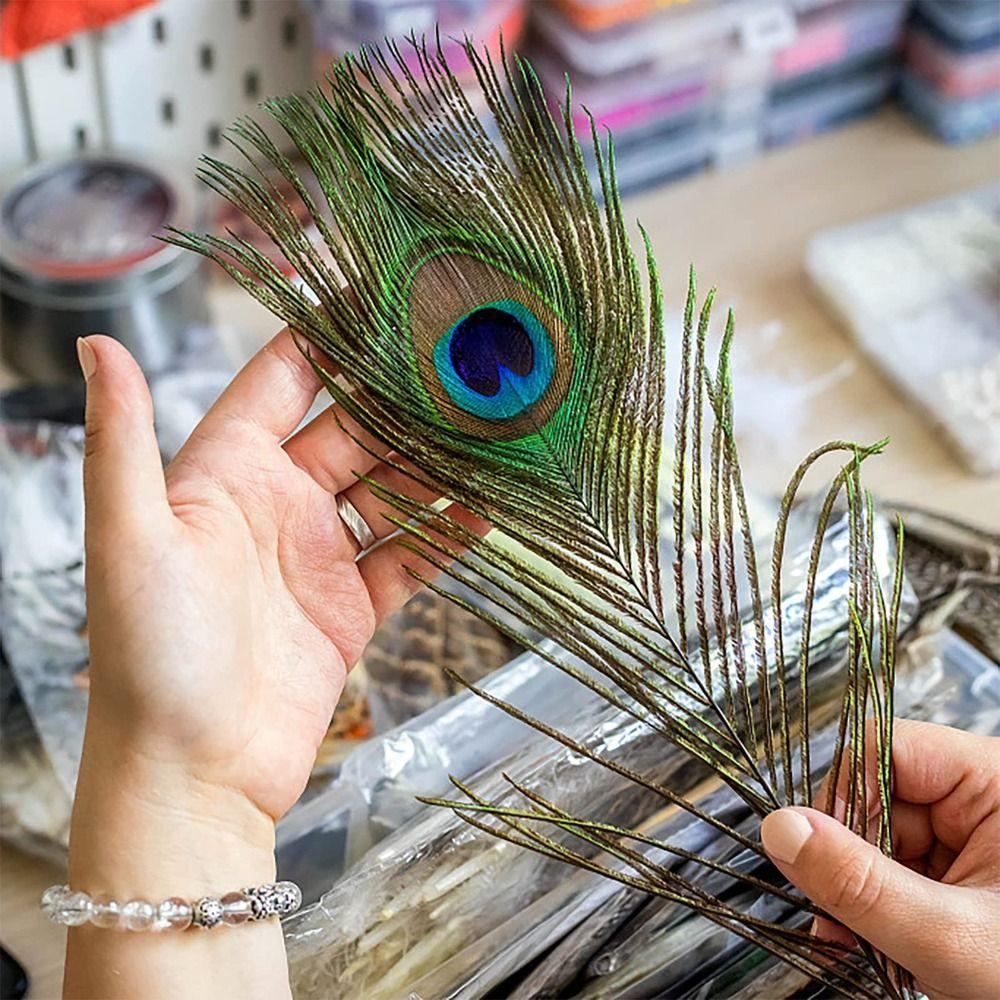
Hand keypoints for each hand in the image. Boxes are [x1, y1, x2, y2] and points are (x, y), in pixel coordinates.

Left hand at [78, 329, 479, 822]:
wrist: (192, 775)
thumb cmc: (149, 656)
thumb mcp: (132, 538)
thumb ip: (123, 439)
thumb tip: (97, 339)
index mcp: (225, 472)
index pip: (286, 378)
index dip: (335, 333)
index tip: (391, 292)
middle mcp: (277, 504)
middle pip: (358, 428)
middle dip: (410, 395)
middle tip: (473, 361)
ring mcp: (318, 555)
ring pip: (394, 487)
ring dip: (440, 461)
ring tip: (496, 426)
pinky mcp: (351, 606)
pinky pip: (410, 554)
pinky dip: (448, 531)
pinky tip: (490, 506)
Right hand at [761, 720, 999, 999]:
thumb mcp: (951, 936)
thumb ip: (863, 884)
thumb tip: (782, 830)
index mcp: (994, 780)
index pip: (883, 749)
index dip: (843, 799)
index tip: (823, 860)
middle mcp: (980, 798)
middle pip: (874, 798)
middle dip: (850, 864)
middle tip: (841, 925)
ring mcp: (971, 836)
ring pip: (878, 840)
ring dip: (861, 894)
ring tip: (868, 947)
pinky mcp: (963, 870)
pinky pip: (896, 869)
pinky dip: (880, 908)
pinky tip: (884, 943)